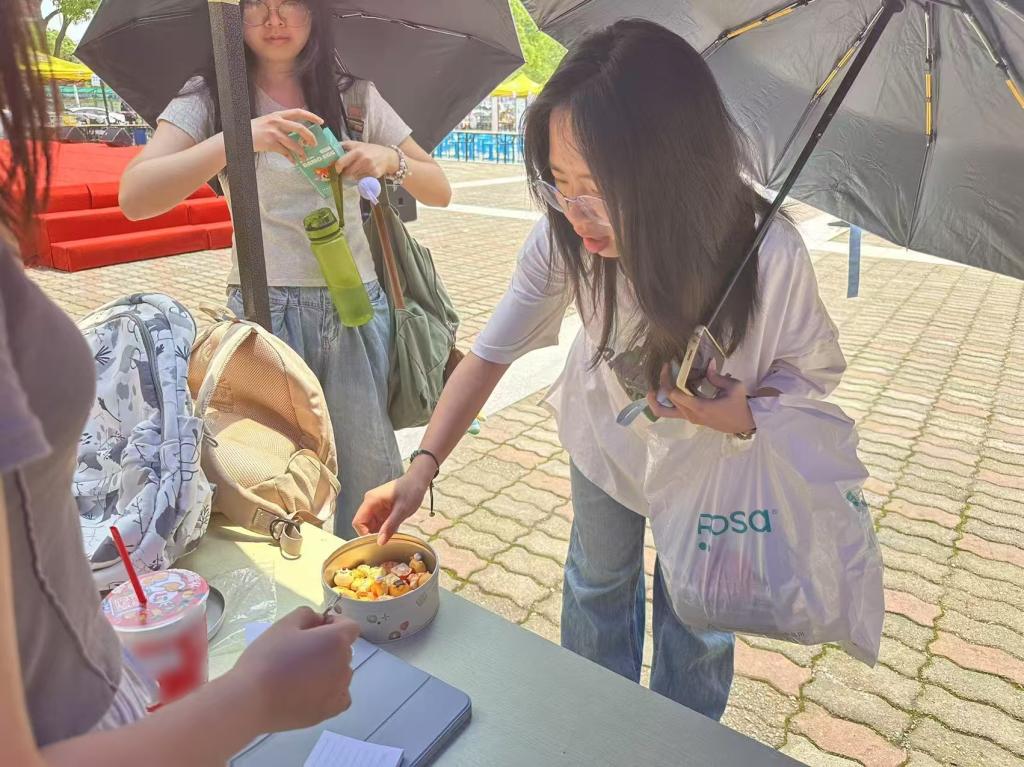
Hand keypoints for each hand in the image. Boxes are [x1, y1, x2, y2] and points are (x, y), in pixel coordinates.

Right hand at [229, 607, 358, 732]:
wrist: (251, 701)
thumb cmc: (267, 658)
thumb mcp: (284, 625)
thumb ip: (307, 615)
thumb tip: (319, 620)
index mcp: (336, 641)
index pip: (350, 626)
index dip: (334, 623)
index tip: (315, 628)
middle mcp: (344, 665)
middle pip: (343, 650)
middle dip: (327, 646)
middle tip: (299, 651)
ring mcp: (339, 690)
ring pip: (340, 673)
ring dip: (328, 669)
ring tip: (298, 675)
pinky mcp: (329, 712)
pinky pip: (339, 695)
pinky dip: (330, 691)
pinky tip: (308, 690)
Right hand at [250, 109, 322, 160]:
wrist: (240, 135)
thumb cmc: (255, 130)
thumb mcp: (269, 121)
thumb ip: (282, 124)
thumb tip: (298, 133)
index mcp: (278, 115)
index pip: (298, 112)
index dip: (311, 116)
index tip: (321, 121)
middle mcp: (277, 122)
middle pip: (300, 128)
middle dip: (310, 137)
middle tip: (314, 144)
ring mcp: (274, 133)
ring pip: (294, 143)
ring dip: (301, 151)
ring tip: (304, 156)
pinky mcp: (270, 143)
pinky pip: (285, 152)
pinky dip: (291, 158)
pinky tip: (294, 161)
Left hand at [335, 141, 398, 179]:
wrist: (388, 156)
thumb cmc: (371, 150)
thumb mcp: (358, 144)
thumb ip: (344, 145)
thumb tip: (331, 147)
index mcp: (357, 151)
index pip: (341, 163)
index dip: (336, 168)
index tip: (336, 169)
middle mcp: (363, 160)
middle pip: (347, 173)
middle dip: (345, 173)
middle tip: (345, 171)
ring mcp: (369, 168)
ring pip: (353, 177)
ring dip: (352, 176)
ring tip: (356, 170)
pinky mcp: (374, 175)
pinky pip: (361, 180)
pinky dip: (360, 178)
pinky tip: (363, 172)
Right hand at [353, 467, 431, 545]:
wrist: (418, 481)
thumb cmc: (411, 490)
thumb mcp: (402, 510)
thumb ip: (390, 526)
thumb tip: (380, 542)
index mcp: (371, 500)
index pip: (358, 522)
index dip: (364, 534)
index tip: (376, 542)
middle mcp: (370, 503)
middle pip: (364, 525)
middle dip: (373, 534)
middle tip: (386, 540)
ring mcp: (376, 506)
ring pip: (372, 525)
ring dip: (380, 532)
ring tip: (393, 534)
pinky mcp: (383, 509)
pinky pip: (379, 523)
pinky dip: (385, 528)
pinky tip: (395, 530)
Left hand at [646, 360, 755, 434]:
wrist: (746, 422)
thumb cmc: (740, 404)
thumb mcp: (733, 387)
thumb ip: (716, 376)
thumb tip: (708, 363)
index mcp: (699, 407)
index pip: (674, 395)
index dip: (667, 379)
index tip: (668, 365)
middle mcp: (691, 415)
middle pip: (664, 405)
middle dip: (659, 387)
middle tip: (661, 374)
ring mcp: (690, 419)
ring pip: (665, 414)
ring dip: (656, 401)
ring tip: (652, 389)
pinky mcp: (692, 419)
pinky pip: (674, 412)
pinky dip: (667, 402)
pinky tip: (671, 389)